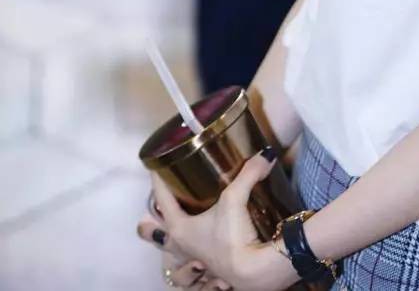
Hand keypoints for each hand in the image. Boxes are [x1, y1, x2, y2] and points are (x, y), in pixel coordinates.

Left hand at [137, 150, 284, 289]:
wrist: (252, 272)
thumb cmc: (232, 237)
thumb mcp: (236, 198)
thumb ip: (248, 173)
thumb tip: (264, 155)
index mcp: (180, 229)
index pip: (162, 200)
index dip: (157, 181)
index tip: (153, 167)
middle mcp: (184, 246)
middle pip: (161, 237)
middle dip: (153, 230)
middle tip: (144, 222)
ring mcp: (197, 260)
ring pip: (176, 256)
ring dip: (172, 247)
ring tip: (169, 240)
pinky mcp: (213, 267)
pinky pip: (197, 266)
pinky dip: (195, 260)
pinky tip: (201, 254)